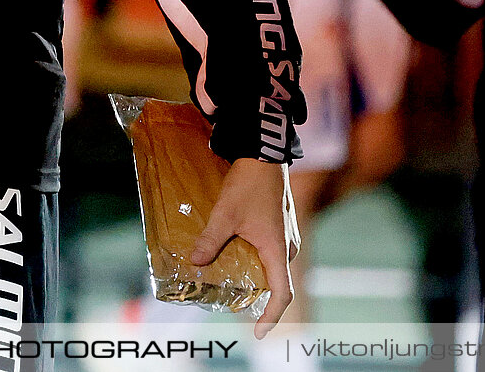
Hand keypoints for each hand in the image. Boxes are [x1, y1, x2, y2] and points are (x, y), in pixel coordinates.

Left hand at [190, 157, 299, 337]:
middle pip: (276, 280)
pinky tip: (236, 252)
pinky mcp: (282, 224)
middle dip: (257, 295)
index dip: (272, 316)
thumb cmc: (249, 184)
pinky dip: (256, 258)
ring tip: (230, 276)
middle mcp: (288, 245)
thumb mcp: (225, 213)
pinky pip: (272, 251)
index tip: (260, 333)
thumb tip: (196, 261)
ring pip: (273, 264)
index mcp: (278, 248)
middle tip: (232, 300)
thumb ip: (211, 239)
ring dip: (255, 274)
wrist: (264, 152)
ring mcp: (288, 234)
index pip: (283, 292)